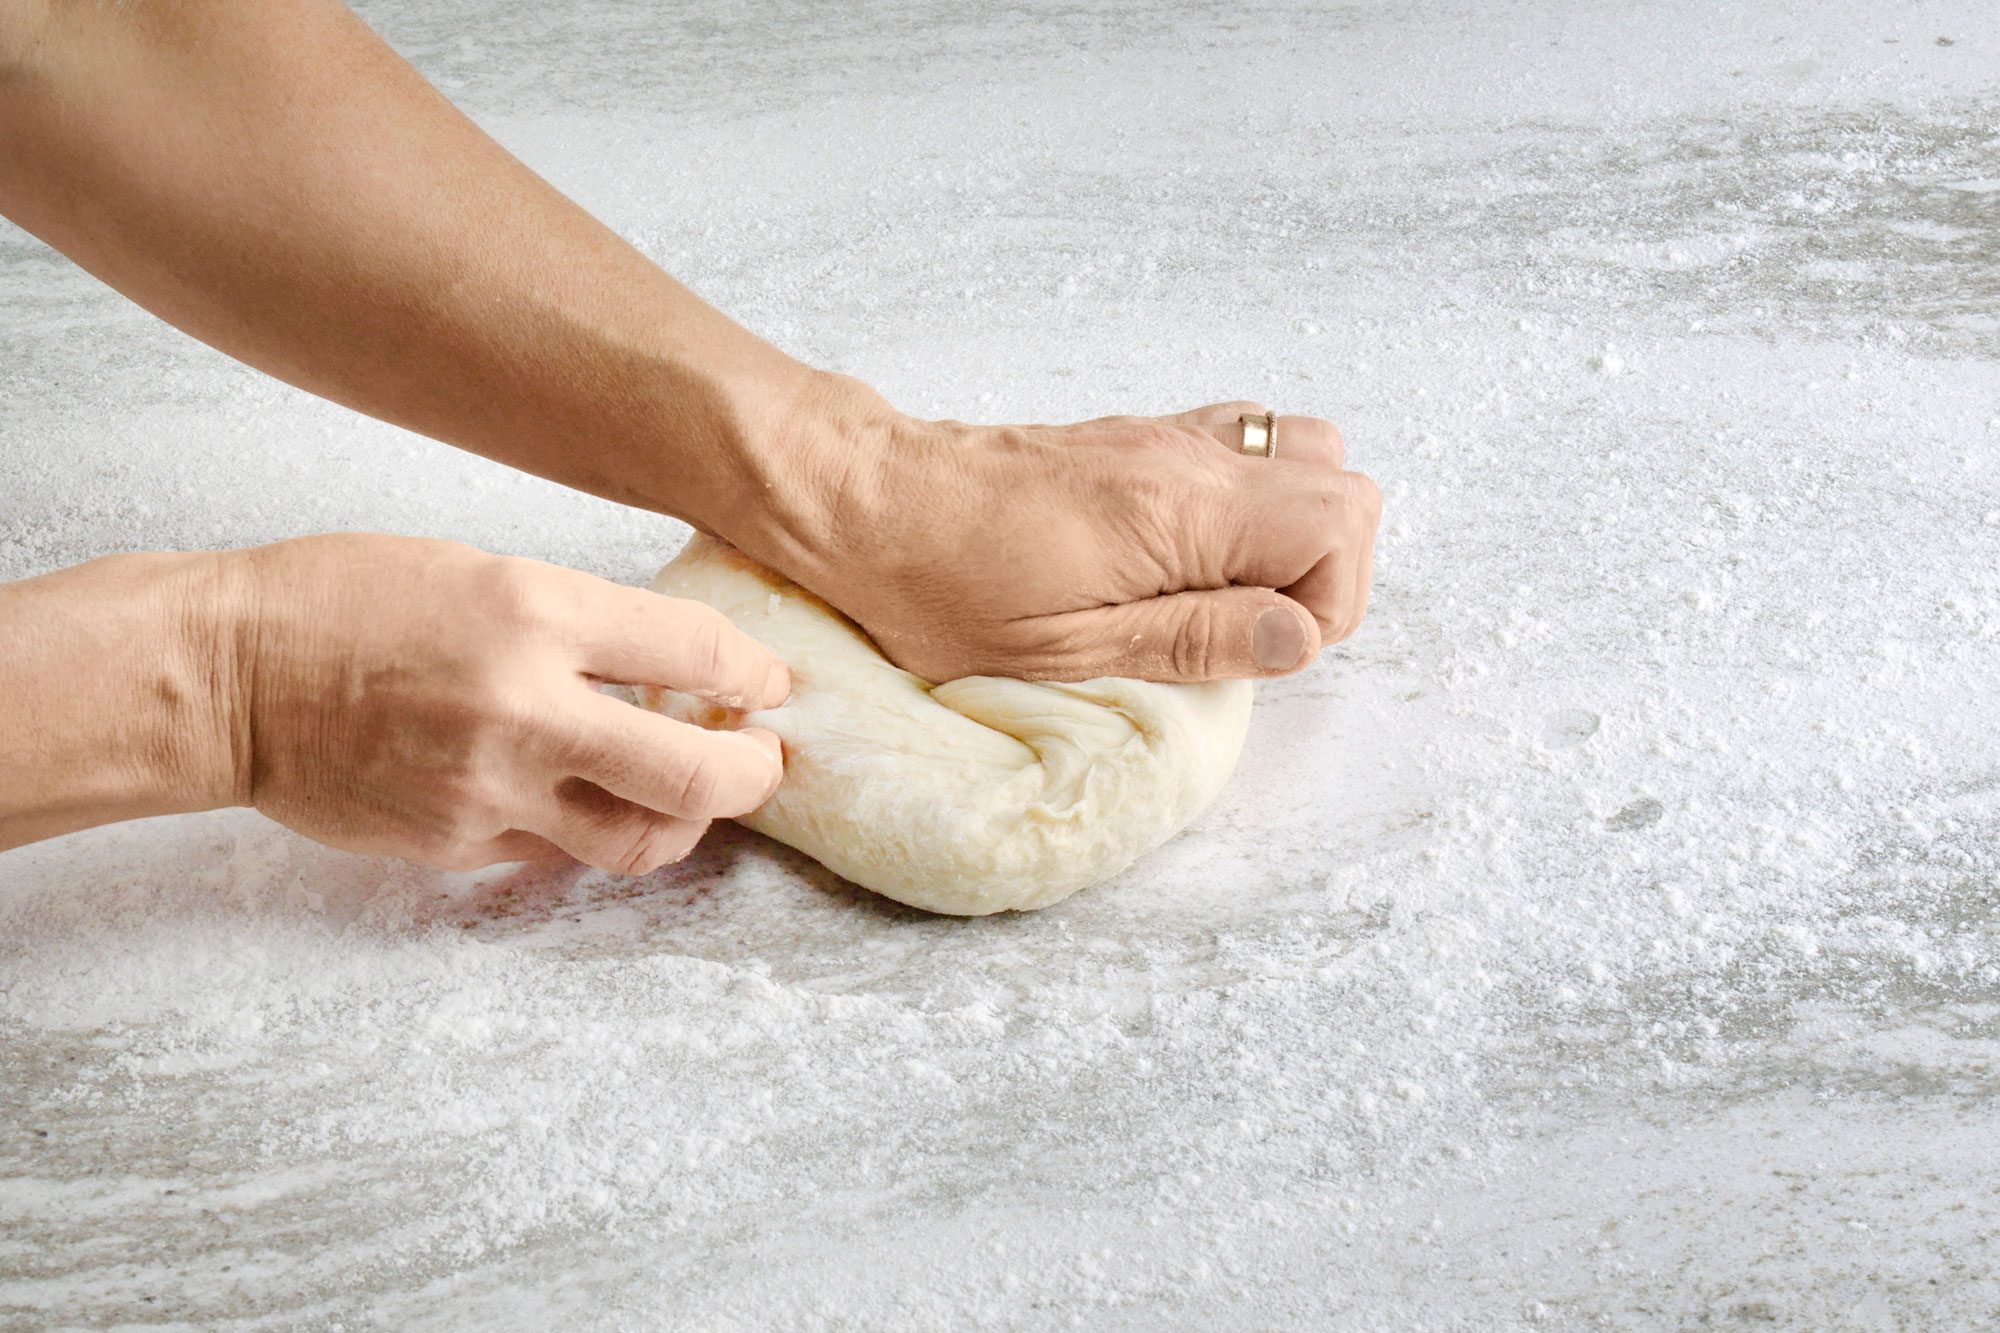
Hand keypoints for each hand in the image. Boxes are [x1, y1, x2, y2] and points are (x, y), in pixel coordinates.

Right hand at [219, 534, 788, 873]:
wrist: (225, 675)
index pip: (695, 652)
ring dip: (687, 824)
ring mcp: (489, 791)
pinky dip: (590, 832)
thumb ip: (578, 624)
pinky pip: (557, 855)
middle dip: (755, 774)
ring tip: (692, 796)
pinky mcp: (454, 846)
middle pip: (697, 775)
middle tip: (765, 762)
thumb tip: (670, 674)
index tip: (769, 684)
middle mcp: (524, 709)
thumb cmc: (344, 599)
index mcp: (535, 613)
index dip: (753, 672)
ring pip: (638, 841)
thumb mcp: (480, 572)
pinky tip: (588, 801)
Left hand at [723, 376, 1381, 683]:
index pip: (1341, 522)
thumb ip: (1194, 637)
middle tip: (1241, 627)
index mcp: (1180, 509)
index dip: (1326, 602)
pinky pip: (1239, 449)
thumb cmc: (940, 582)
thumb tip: (1298, 636)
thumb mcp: (1066, 647)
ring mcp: (1165, 439)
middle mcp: (1187, 457)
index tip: (1258, 647)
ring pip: (1299, 456)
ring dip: (1286, 533)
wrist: (863, 499)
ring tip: (1214, 594)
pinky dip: (1243, 505)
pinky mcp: (1138, 440)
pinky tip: (1181, 558)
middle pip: (1341, 482)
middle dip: (1322, 569)